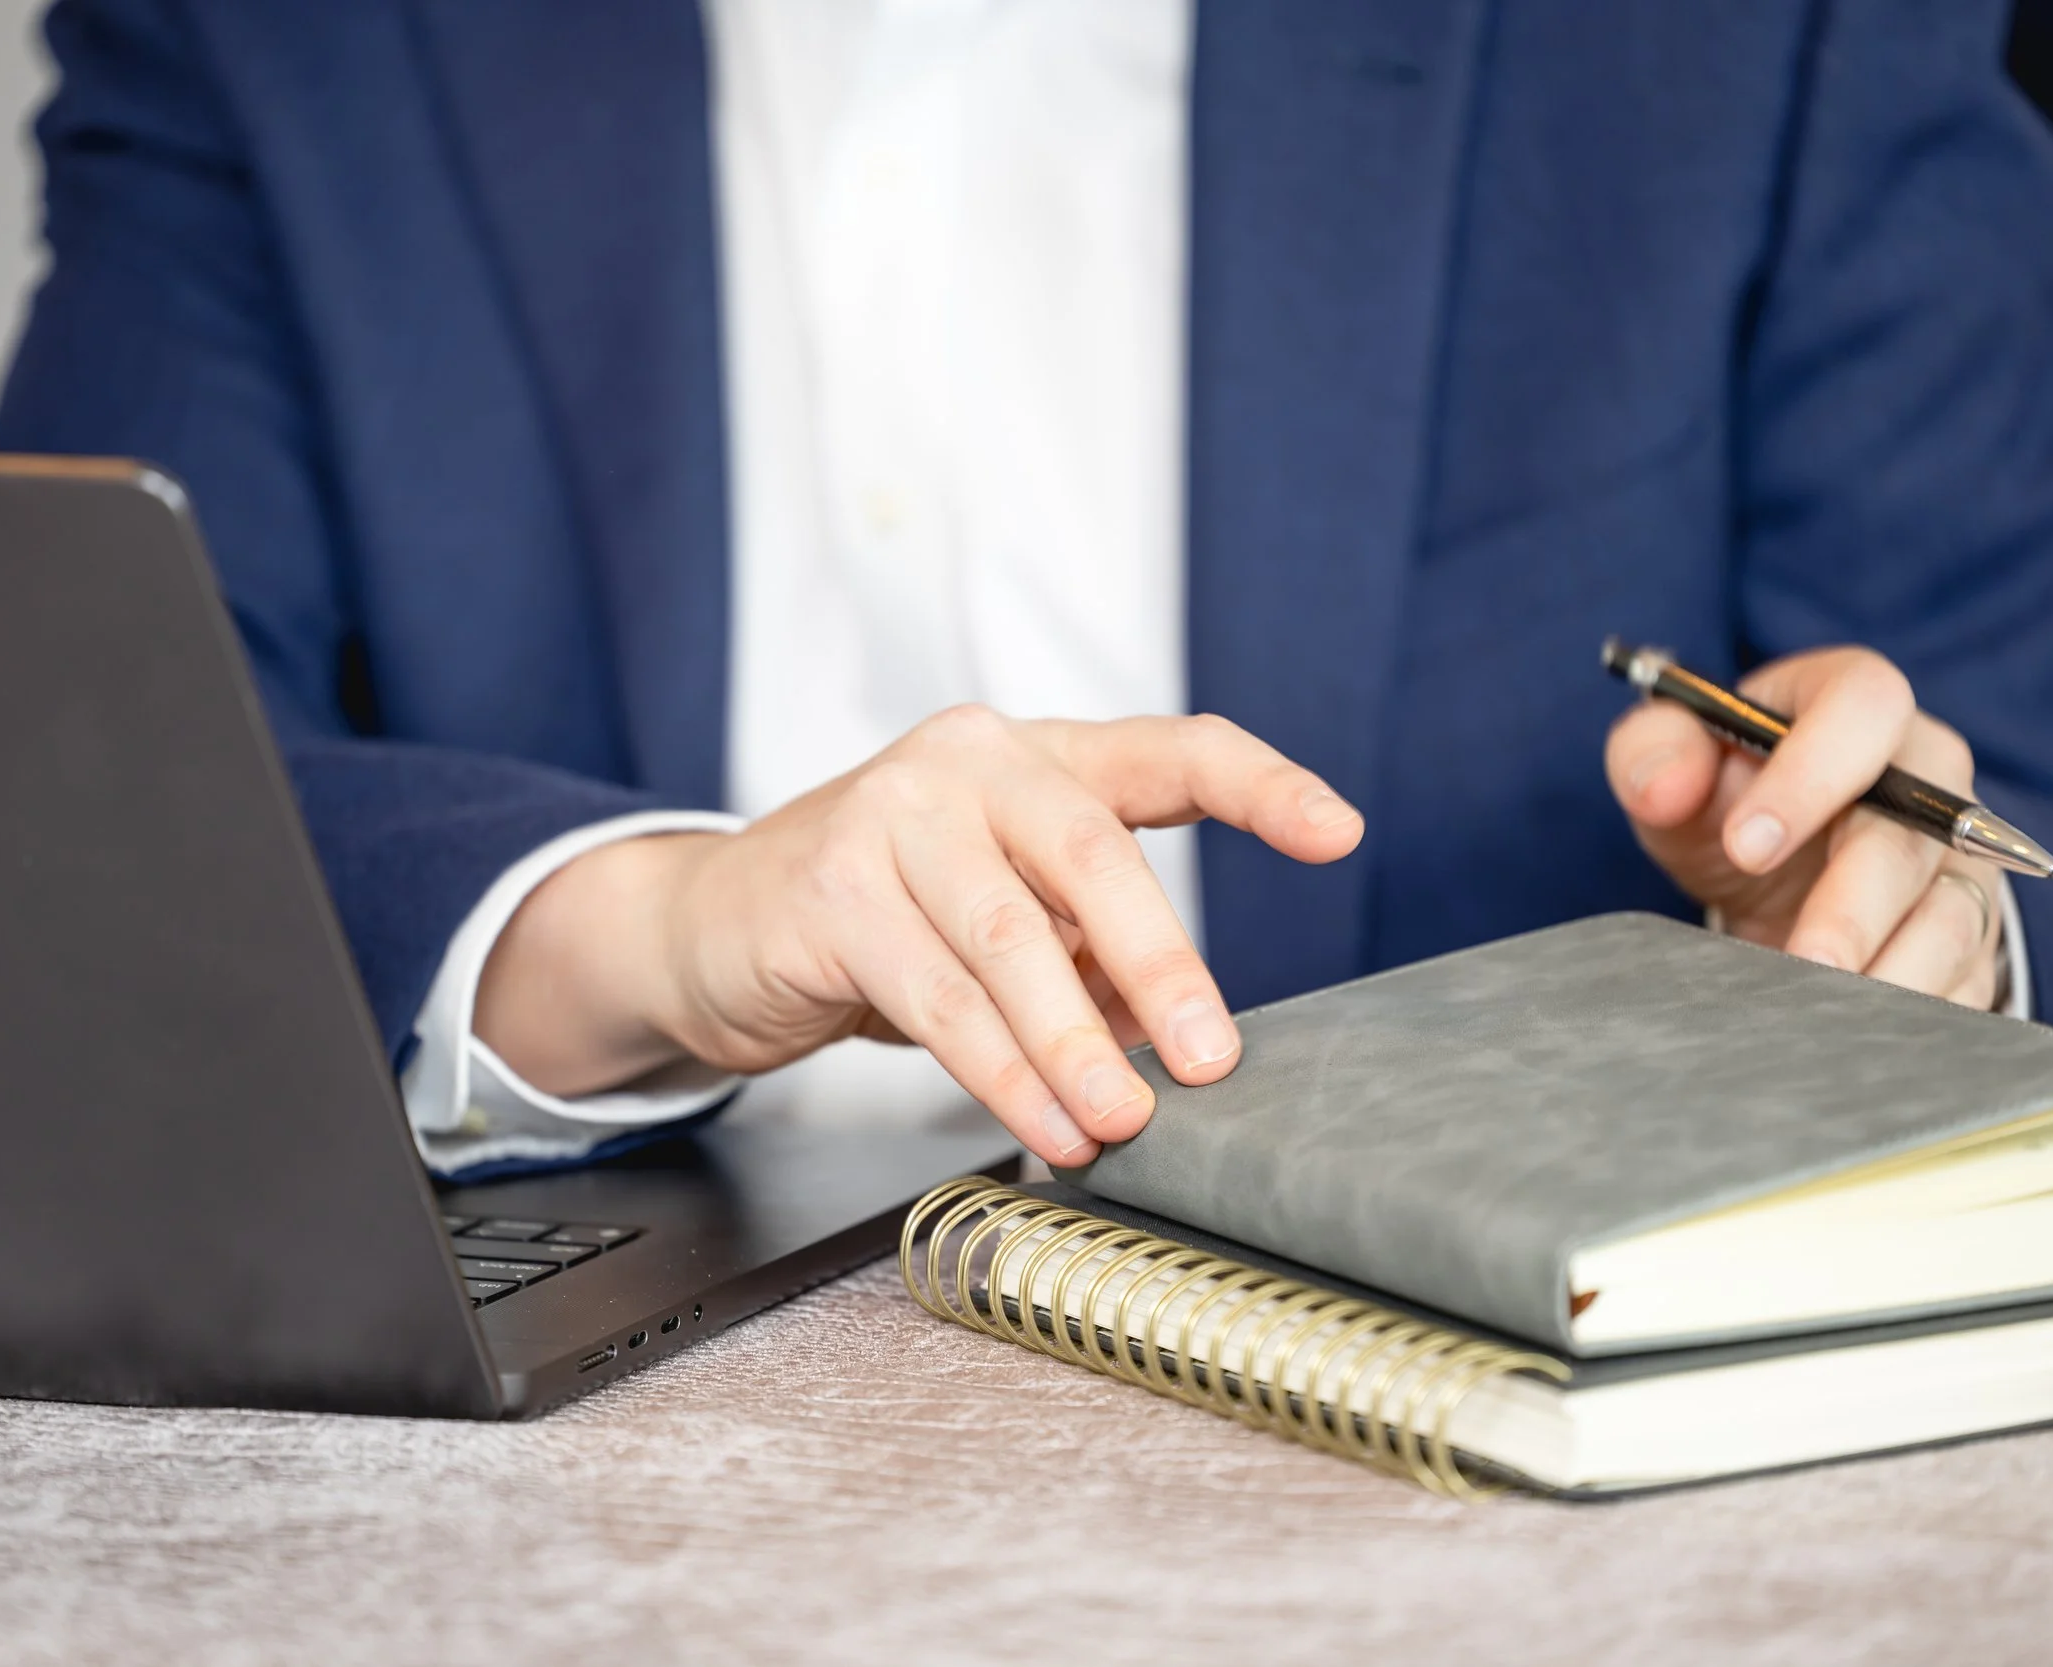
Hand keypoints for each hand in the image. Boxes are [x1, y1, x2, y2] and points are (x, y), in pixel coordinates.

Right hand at [475, 706, 1364, 1163]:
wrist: (711, 925)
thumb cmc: (882, 920)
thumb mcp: (1000, 921)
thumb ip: (1088, 956)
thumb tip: (1177, 1037)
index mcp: (1035, 757)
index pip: (1171, 749)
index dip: (1260, 787)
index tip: (1341, 834)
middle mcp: (966, 762)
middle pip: (1090, 850)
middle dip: (1162, 964)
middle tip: (1210, 1059)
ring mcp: (890, 814)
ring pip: (1008, 937)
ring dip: (1073, 1045)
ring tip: (1123, 1121)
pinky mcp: (830, 889)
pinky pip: (935, 995)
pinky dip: (999, 1071)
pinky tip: (1040, 1122)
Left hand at [1604, 646, 2003, 1008]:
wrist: (1769, 864)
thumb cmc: (1726, 797)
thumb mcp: (1674, 765)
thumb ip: (1652, 754)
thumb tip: (1662, 786)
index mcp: (1857, 703)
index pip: (1864, 706)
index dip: (1813, 771)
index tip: (1745, 844)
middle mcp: (1928, 775)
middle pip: (1914, 833)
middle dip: (1855, 907)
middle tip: (1801, 965)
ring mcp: (1961, 858)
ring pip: (1951, 918)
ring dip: (1892, 977)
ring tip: (1826, 1021)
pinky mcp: (1970, 935)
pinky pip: (1964, 981)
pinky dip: (1917, 1021)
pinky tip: (1860, 1044)